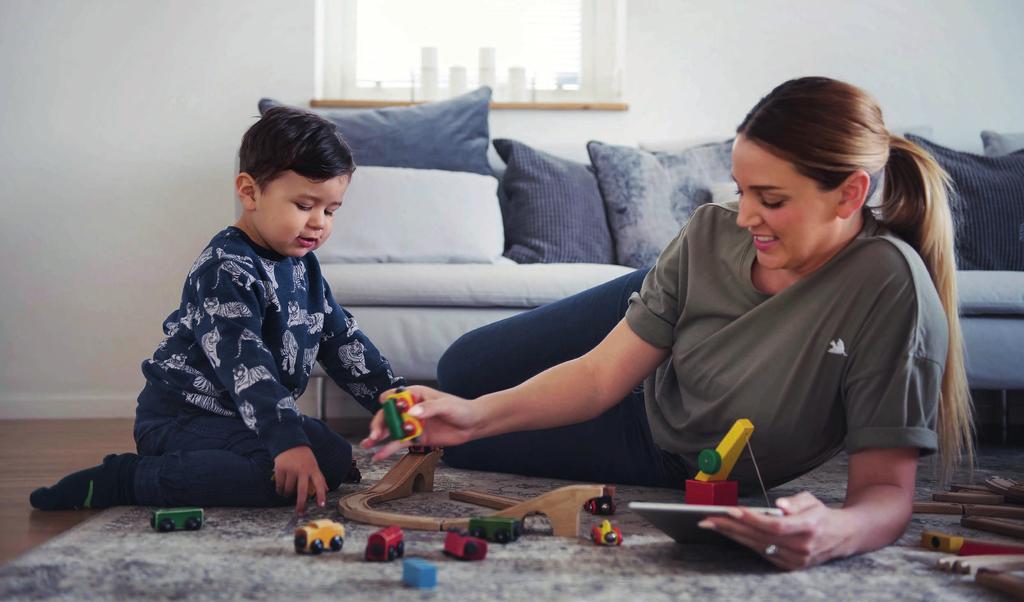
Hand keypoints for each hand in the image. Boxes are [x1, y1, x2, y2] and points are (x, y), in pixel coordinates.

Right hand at [273, 445, 326, 514]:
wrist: (290, 442)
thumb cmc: (304, 456)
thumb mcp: (314, 465)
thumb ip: (319, 477)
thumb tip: (326, 490)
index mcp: (313, 469)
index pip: (319, 483)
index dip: (321, 495)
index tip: (321, 505)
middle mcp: (302, 469)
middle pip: (302, 491)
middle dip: (301, 504)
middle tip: (300, 512)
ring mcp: (291, 469)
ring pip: (289, 490)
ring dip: (288, 495)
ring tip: (288, 494)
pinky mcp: (280, 468)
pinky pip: (280, 485)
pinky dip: (280, 490)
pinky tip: (281, 489)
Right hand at [359, 385, 483, 460]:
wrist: (472, 425)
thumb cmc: (460, 410)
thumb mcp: (446, 406)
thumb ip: (429, 408)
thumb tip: (412, 413)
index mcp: (415, 395)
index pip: (396, 396)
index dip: (387, 401)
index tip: (384, 407)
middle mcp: (410, 409)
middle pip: (389, 415)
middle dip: (379, 424)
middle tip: (375, 435)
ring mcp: (412, 424)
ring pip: (391, 430)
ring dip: (378, 437)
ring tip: (367, 445)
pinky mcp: (416, 438)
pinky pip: (399, 443)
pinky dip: (388, 449)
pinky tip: (378, 455)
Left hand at [698, 492, 851, 569]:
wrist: (841, 537)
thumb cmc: (821, 514)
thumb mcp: (812, 500)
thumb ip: (796, 502)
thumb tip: (779, 505)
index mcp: (809, 528)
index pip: (775, 526)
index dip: (752, 519)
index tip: (731, 510)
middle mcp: (802, 548)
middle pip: (760, 537)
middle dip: (732, 527)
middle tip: (708, 519)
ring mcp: (796, 560)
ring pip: (758, 546)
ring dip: (733, 535)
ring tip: (712, 524)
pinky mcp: (790, 567)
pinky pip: (762, 553)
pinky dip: (744, 542)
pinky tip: (730, 533)